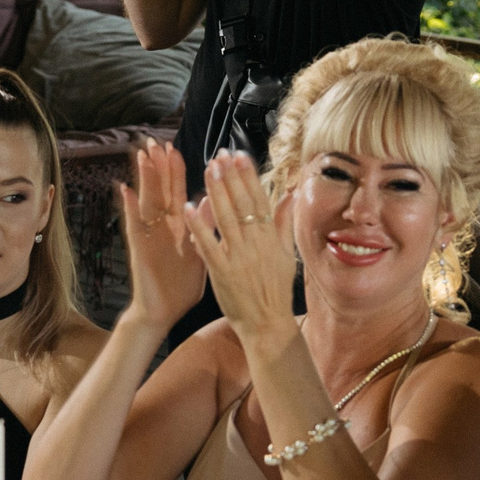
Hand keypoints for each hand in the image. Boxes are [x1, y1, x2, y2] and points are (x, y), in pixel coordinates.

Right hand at [117, 141, 206, 330]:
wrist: (164, 311)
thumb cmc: (182, 285)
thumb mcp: (201, 252)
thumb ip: (206, 226)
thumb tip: (214, 199)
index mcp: (180, 227)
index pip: (177, 192)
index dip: (176, 170)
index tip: (174, 147)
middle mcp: (162, 227)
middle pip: (160, 190)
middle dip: (157, 166)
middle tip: (153, 141)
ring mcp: (149, 236)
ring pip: (147, 201)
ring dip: (144, 178)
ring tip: (142, 155)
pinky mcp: (140, 248)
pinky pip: (134, 225)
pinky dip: (130, 208)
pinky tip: (125, 190)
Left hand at [185, 152, 296, 344]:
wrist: (267, 324)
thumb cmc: (274, 290)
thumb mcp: (285, 255)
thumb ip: (284, 224)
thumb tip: (291, 194)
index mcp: (271, 238)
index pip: (259, 200)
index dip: (248, 176)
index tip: (239, 155)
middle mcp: (256, 244)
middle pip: (243, 204)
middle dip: (231, 177)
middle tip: (220, 154)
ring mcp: (239, 257)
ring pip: (226, 219)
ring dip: (217, 192)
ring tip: (208, 169)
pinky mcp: (222, 272)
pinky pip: (209, 245)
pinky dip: (199, 226)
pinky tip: (188, 207)